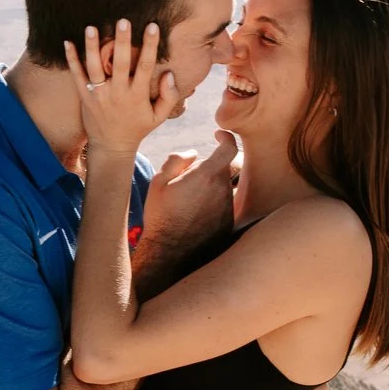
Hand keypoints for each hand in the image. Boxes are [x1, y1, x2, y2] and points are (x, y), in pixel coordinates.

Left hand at [65, 20, 178, 163]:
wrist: (111, 146)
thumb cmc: (137, 127)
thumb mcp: (158, 117)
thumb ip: (169, 96)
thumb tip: (170, 74)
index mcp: (137, 95)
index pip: (146, 66)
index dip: (150, 45)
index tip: (152, 26)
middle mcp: (118, 93)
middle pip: (121, 63)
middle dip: (122, 42)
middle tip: (122, 21)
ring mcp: (99, 95)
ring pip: (95, 68)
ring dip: (92, 47)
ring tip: (91, 27)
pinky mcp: (85, 97)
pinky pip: (77, 76)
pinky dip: (72, 60)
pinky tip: (67, 42)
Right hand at [141, 136, 237, 265]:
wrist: (170, 253)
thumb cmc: (161, 216)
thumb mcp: (159, 182)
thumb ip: (177, 160)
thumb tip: (194, 154)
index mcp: (206, 175)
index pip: (229, 147)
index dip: (226, 137)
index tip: (218, 136)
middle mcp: (223, 189)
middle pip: (228, 167)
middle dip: (216, 164)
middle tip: (196, 174)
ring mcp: (228, 207)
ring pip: (227, 186)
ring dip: (214, 186)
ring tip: (192, 199)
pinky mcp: (229, 222)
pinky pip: (226, 204)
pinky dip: (216, 203)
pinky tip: (198, 213)